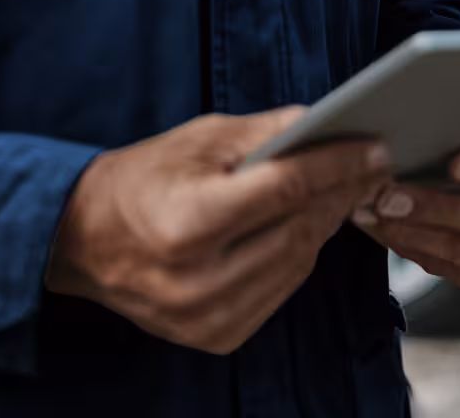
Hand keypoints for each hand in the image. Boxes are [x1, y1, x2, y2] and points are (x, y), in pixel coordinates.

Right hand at [45, 110, 393, 354]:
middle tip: (372, 163)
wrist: (82, 241)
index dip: (338, 165)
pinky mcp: (215, 337)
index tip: (377, 147)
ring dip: (326, 224)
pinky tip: (307, 226)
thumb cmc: (140, 180)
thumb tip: (324, 123)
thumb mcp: (197, 139)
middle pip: (299, 230)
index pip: (286, 189)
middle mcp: (198, 281)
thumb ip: (264, 132)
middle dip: (342, 192)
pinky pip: (280, 290)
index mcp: (188, 225)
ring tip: (346, 189)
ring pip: (298, 263)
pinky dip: (299, 255)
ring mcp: (206, 318)